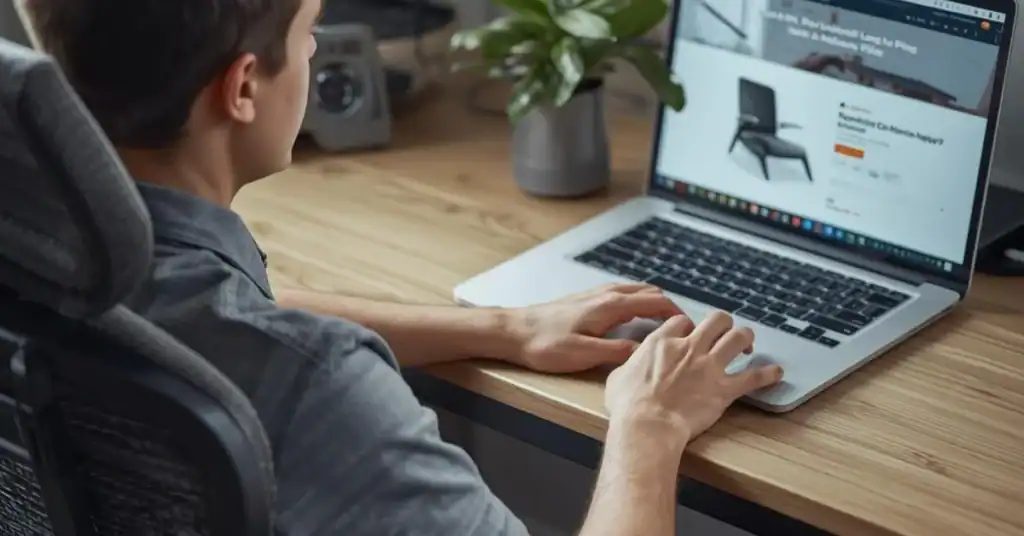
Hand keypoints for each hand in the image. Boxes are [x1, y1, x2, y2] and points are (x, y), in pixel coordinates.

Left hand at [509, 283, 685, 373]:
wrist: (514, 332)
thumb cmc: (544, 345)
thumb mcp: (583, 354)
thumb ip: (617, 352)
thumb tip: (648, 352)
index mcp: (610, 306)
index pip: (655, 302)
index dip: (677, 314)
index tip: (690, 328)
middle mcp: (605, 294)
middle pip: (648, 292)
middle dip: (669, 307)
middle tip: (682, 328)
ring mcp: (595, 294)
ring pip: (635, 291)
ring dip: (653, 302)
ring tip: (665, 323)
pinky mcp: (586, 300)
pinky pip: (622, 294)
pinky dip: (637, 301)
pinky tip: (635, 317)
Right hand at [604, 312, 783, 443]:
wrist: (647, 425)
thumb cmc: (628, 405)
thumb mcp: (618, 376)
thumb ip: (629, 364)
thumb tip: (629, 365)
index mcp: (662, 342)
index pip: (682, 321)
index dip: (688, 326)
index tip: (690, 334)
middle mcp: (689, 348)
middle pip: (717, 320)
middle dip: (723, 324)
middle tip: (725, 333)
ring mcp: (709, 367)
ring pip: (738, 338)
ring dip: (746, 339)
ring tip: (748, 345)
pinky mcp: (724, 389)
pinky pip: (753, 377)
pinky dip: (767, 374)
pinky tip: (776, 373)